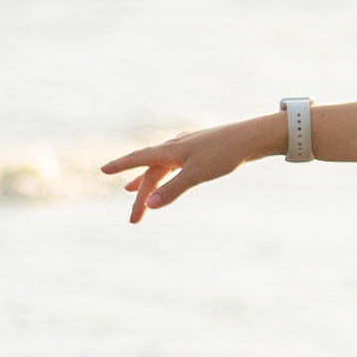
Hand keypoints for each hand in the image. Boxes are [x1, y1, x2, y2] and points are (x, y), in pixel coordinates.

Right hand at [102, 116, 271, 223]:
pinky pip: (175, 164)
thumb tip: (151, 205)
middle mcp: (175, 146)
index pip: (138, 159)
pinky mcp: (202, 150)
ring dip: (149, 182)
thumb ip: (173, 190)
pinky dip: (166, 174)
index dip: (120, 165)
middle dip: (141, 195)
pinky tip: (168, 173)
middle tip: (135, 219)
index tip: (103, 170)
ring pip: (162, 167)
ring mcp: (188, 147)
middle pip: (151, 171)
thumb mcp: (197, 174)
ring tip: (135, 193)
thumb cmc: (225, 154)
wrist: (254, 137)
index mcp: (170, 151)